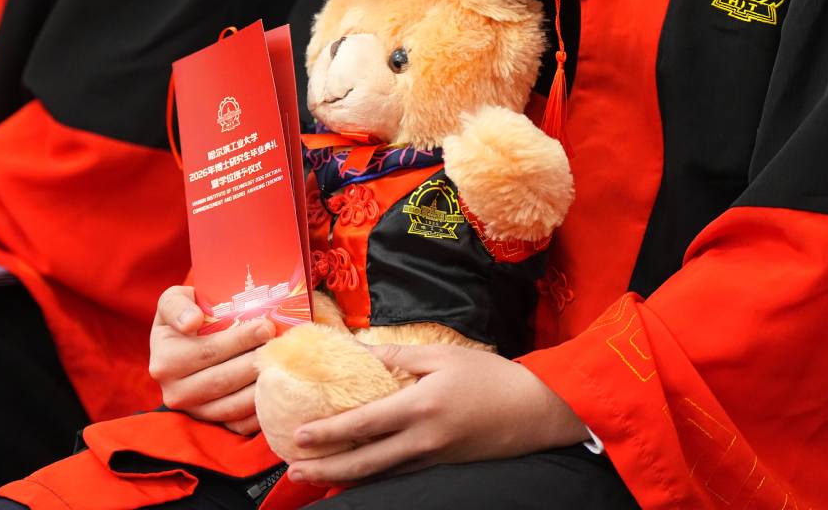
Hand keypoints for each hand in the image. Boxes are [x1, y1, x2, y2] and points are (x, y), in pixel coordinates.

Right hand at [147, 285, 274, 434]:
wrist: (185, 341)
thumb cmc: (186, 314)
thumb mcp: (173, 300)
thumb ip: (177, 305)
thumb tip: (192, 322)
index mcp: (165, 360)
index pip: (207, 352)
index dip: (239, 340)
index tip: (266, 326)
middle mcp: (175, 391)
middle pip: (223, 379)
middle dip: (256, 361)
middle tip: (281, 345)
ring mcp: (194, 410)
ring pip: (232, 405)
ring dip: (261, 387)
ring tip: (283, 365)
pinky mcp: (211, 423)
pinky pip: (238, 425)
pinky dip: (259, 412)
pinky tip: (277, 392)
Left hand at [287, 344, 586, 484]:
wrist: (535, 412)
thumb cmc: (490, 378)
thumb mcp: (443, 356)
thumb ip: (398, 356)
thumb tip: (360, 350)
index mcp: (419, 408)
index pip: (363, 424)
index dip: (328, 432)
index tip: (299, 435)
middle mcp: (421, 441)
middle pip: (363, 462)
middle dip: (325, 468)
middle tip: (293, 468)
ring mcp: (431, 459)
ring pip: (379, 474)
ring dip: (343, 477)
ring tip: (314, 475)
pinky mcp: (441, 466)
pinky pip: (398, 475)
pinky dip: (372, 477)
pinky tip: (356, 475)